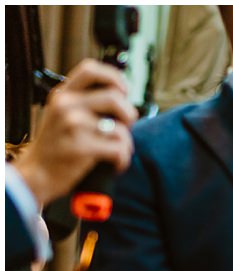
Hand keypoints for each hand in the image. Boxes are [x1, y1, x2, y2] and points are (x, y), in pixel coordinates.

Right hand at [14, 60, 137, 206]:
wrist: (38, 172)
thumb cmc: (57, 145)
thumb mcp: (62, 114)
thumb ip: (85, 102)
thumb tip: (121, 97)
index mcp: (63, 94)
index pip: (91, 69)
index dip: (115, 78)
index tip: (124, 92)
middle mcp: (66, 105)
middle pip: (115, 98)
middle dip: (129, 115)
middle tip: (123, 128)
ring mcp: (72, 125)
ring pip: (120, 128)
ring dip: (127, 143)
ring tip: (118, 151)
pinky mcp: (81, 147)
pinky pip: (119, 149)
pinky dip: (123, 160)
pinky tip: (115, 164)